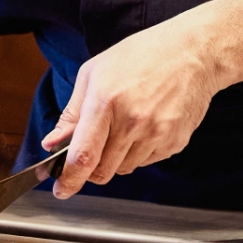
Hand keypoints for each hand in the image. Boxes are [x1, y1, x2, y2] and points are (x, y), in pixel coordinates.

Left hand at [41, 20, 218, 198]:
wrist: (191, 53)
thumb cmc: (141, 56)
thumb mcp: (94, 73)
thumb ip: (72, 113)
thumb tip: (52, 143)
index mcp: (106, 101)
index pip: (83, 156)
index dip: (69, 179)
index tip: (61, 190)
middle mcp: (132, 122)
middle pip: (102, 171)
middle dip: (92, 167)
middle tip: (95, 146)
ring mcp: (156, 134)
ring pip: (124, 169)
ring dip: (117, 158)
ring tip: (126, 123)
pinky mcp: (174, 142)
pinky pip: (146, 162)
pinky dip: (139, 152)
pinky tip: (145, 124)